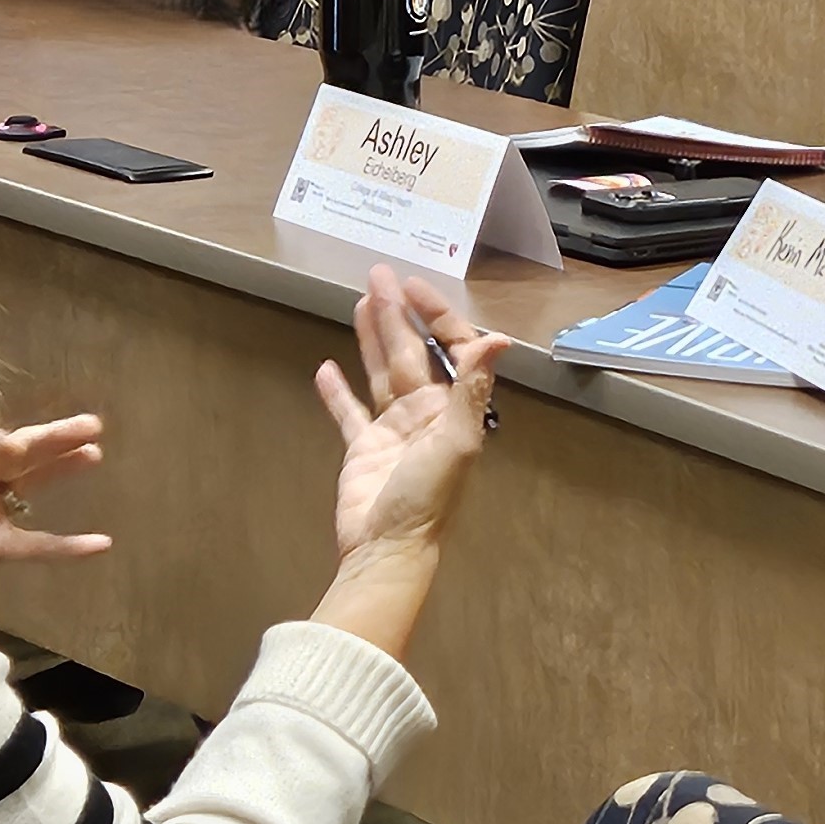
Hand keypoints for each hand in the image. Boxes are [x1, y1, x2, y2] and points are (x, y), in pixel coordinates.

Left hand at [0, 413, 110, 580]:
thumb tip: (8, 444)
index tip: (12, 448)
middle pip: (20, 452)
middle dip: (55, 437)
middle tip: (92, 425)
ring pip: (32, 484)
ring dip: (64, 468)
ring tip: (95, 453)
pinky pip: (37, 545)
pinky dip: (69, 546)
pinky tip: (100, 543)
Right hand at [315, 261, 506, 552]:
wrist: (388, 548)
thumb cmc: (427, 497)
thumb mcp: (456, 441)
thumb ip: (472, 388)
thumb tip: (498, 339)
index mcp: (451, 409)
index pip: (449, 349)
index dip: (435, 316)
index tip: (412, 287)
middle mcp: (424, 413)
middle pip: (409, 352)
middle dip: (396, 313)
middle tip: (377, 275)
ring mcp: (392, 430)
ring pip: (380, 372)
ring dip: (371, 338)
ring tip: (359, 302)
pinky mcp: (362, 449)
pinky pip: (349, 412)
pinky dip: (337, 392)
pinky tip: (326, 367)